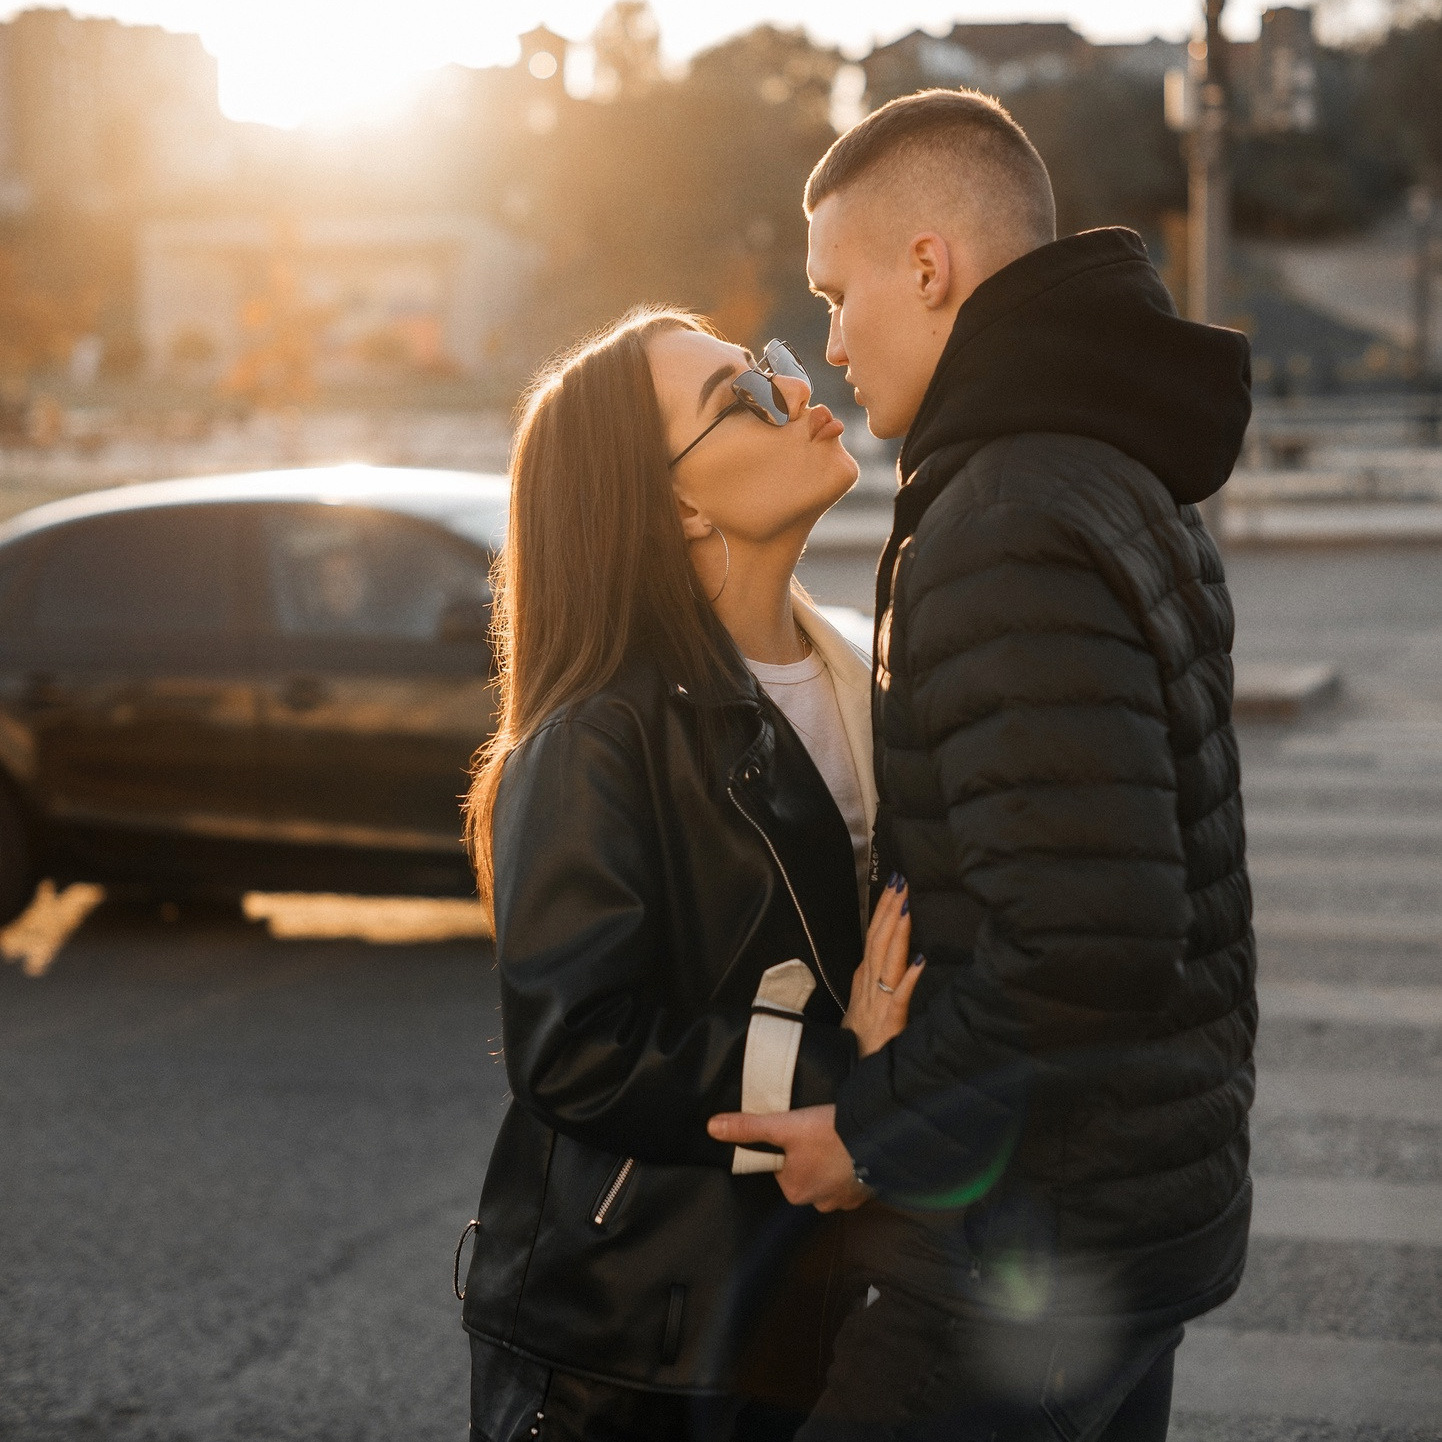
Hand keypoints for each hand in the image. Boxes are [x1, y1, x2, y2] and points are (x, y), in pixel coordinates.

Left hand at [707, 1104, 869, 1210]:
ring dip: (833, 1162)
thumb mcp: (784, 1126)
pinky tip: (856, 1150)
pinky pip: (852, 1179)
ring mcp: (845, 1201)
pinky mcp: (867, 1193)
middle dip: (812, 1155)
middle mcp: (819, 1203)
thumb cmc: (828, 1134)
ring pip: (830, 1177)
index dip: (789, 1148)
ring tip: (839, 1139)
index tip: (801, 1133)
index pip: (782, 1168)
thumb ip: (748, 1128)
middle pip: (806, 1173)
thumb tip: (711, 1127)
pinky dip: (852, 1166)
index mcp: (794, 1192)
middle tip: (821, 1132)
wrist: (880, 1139)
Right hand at [844, 874, 923, 1057]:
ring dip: (896, 933)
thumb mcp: (869, 1007)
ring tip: (905, 906)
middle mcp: (869, 986)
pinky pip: (900, 997)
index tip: (893, 886)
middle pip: (878, 941)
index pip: (873, 938)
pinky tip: (920, 960)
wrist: (854, 1079)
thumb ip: (882, 982)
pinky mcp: (889, 1023)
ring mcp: (877, 1003)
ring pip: (886, 961)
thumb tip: (900, 958)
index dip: (882, 911)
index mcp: (865, 981)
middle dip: (888, 910)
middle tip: (900, 881)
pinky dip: (908, 978)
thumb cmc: (864, 1043)